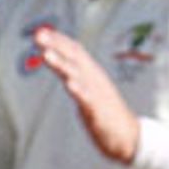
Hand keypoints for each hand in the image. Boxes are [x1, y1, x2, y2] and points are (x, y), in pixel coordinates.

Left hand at [31, 26, 138, 162]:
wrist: (129, 137)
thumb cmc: (106, 112)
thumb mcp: (88, 88)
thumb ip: (74, 75)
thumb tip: (57, 62)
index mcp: (92, 74)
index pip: (75, 51)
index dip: (58, 40)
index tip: (41, 30)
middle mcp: (95, 79)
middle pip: (74, 58)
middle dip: (56, 45)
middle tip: (39, 35)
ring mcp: (97, 95)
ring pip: (77, 75)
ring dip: (62, 64)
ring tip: (47, 54)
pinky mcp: (98, 112)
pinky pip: (88, 99)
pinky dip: (79, 90)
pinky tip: (70, 84)